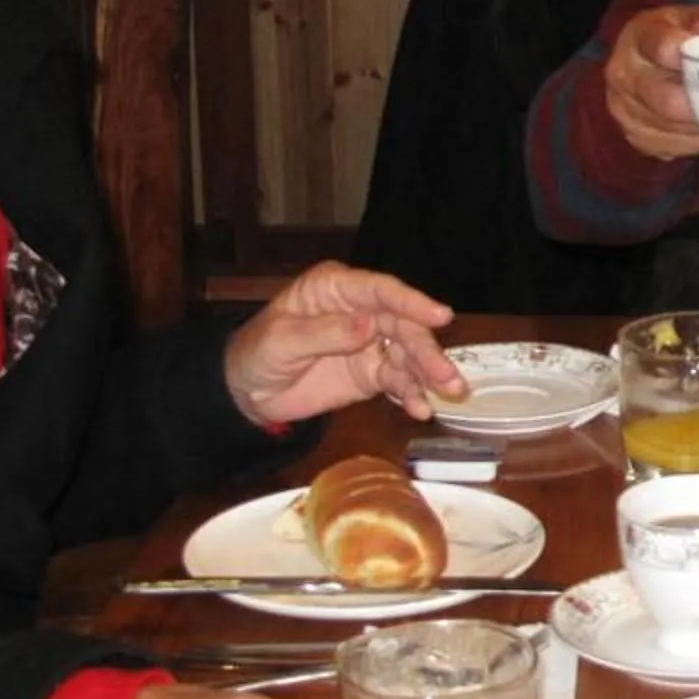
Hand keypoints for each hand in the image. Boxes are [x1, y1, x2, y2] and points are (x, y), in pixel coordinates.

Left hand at [223, 261, 462, 426]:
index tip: (440, 316)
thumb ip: (326, 333)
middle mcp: (361, 310)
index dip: (412, 302)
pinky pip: (399, 380)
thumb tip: (369, 326)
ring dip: (429, 374)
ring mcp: (371, 341)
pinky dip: (412, 394)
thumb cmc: (257, 353)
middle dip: (427, 350)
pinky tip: (421, 410)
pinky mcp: (373, 372)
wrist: (249, 393)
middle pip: (404, 324)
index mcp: (336, 289)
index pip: (380, 290)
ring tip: (448, 395)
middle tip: (448, 376)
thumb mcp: (282, 341)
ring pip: (409, 353)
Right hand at [605, 3, 698, 159]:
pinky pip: (668, 147)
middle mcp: (623, 74)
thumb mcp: (684, 19)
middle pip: (666, 100)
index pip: (660, 47)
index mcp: (638, 38)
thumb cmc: (670, 38)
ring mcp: (623, 108)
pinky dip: (691, 142)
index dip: (687, 58)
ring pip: (670, 128)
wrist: (638, 60)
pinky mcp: (632, 135)